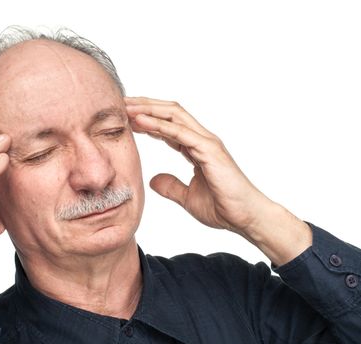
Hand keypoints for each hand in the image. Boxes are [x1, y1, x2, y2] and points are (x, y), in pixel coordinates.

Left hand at [125, 97, 311, 263]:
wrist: (245, 218)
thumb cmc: (223, 207)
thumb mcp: (187, 197)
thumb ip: (171, 187)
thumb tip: (153, 181)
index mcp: (196, 147)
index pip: (168, 124)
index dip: (147, 118)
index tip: (126, 117)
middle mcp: (201, 140)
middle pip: (170, 112)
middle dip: (145, 105)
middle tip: (120, 103)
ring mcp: (207, 142)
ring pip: (174, 115)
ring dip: (148, 109)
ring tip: (126, 106)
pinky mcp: (209, 150)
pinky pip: (180, 133)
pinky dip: (159, 125)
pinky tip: (140, 121)